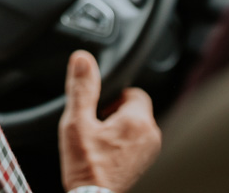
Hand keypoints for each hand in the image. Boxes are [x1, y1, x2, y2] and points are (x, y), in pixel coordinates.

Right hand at [58, 50, 160, 192]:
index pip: (133, 92)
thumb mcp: (77, 123)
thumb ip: (82, 88)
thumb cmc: (86, 168)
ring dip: (119, 130)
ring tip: (99, 143)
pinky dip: (124, 145)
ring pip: (136, 127)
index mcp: (137, 120)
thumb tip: (82, 59)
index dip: (113, 97)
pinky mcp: (146, 165)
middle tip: (95, 128)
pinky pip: (137, 144)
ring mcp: (150, 153)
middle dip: (115, 113)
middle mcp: (151, 135)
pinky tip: (106, 156)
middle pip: (135, 109)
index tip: (97, 111)